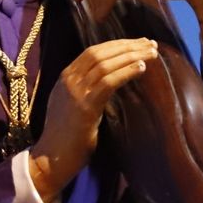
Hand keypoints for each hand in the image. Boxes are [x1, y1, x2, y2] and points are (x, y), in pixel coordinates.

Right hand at [29, 38, 155, 201]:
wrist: (51, 159)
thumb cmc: (67, 137)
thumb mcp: (72, 105)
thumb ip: (85, 90)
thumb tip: (110, 80)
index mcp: (66, 77)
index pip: (93, 51)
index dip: (118, 44)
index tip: (138, 42)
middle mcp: (69, 79)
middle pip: (101, 52)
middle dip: (128, 45)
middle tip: (151, 43)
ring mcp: (75, 91)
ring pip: (106, 64)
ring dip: (132, 56)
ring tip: (152, 53)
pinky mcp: (85, 106)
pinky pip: (109, 82)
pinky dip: (126, 72)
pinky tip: (141, 68)